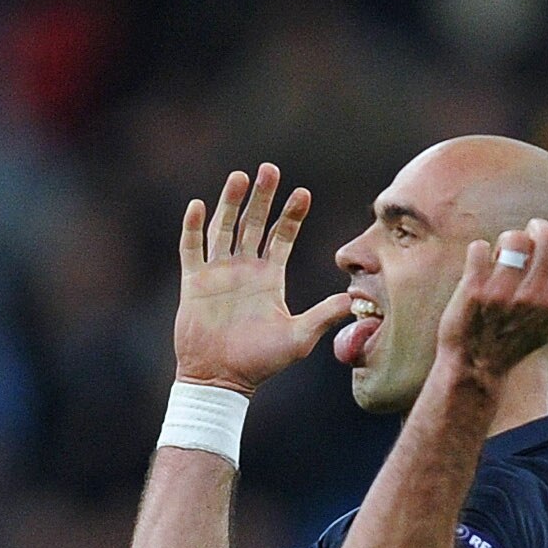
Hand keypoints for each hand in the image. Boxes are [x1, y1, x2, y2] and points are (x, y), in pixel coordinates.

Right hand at [174, 164, 349, 391]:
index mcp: (269, 278)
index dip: (292, 215)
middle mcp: (244, 270)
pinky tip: (199, 207)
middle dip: (262, 197)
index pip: (282, 237)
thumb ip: (324, 316)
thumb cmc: (261, 362)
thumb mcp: (299, 337)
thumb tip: (355, 301)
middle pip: (253, 223)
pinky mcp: (194, 283)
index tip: (303, 193)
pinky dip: (194, 228)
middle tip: (270, 168)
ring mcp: (218, 273)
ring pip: (223, 228)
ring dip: (230, 202)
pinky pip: (192, 249)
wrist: (222, 379)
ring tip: (240, 177)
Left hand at [436, 219, 547, 383]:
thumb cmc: (522, 341)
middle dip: (536, 228)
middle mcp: (532, 297)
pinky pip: (480, 248)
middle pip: (545, 235)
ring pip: (513, 238)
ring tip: (503, 254)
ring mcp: (502, 293)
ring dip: (507, 240)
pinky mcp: (473, 290)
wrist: (478, 367)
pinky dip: (479, 252)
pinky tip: (481, 265)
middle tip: (527, 237)